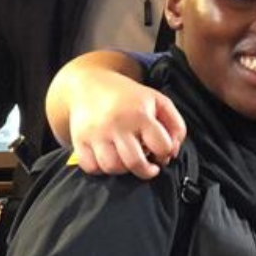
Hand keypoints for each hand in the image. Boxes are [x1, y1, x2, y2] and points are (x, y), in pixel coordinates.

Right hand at [68, 71, 185, 177]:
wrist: (89, 84)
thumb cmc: (128, 97)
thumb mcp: (158, 101)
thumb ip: (176, 125)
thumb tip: (173, 152)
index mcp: (140, 114)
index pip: (161, 146)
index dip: (166, 153)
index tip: (161, 152)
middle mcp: (117, 124)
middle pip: (135, 162)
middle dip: (147, 171)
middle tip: (149, 167)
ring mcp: (96, 133)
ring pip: (112, 167)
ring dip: (124, 170)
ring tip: (128, 160)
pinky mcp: (79, 140)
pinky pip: (90, 167)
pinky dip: (101, 169)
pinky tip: (109, 159)